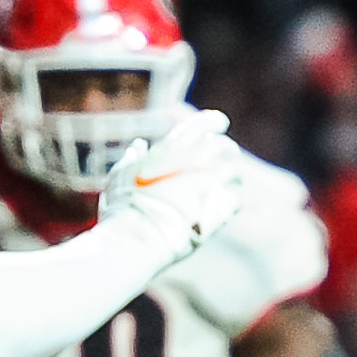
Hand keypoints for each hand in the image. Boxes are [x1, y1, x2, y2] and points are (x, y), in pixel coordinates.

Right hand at [100, 108, 245, 253]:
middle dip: (227, 148)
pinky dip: (232, 202)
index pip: (199, 125)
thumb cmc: (123, 206)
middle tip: (230, 153)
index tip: (221, 123)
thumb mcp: (121, 176)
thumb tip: (138, 147)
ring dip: (234, 175)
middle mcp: (195, 160)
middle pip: (221, 147)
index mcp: (172, 148)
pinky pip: (234, 201)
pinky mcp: (219, 209)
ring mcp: (210, 183)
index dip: (212, 122)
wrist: (137, 235)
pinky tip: (231, 206)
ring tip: (234, 181)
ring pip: (233, 172)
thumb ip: (133, 159)